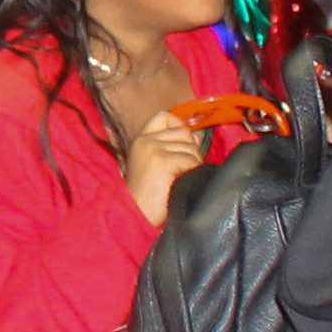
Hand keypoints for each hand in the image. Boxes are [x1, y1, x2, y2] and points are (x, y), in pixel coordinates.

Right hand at [120, 104, 215, 221]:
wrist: (135, 215)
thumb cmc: (149, 195)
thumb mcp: (155, 163)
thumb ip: (172, 145)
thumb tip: (196, 134)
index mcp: (141, 139)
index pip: (165, 116)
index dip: (179, 127)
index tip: (182, 145)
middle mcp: (146, 140)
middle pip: (184, 132)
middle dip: (190, 151)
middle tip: (181, 171)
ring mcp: (153, 148)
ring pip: (191, 148)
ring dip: (193, 164)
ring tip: (179, 179)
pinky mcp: (162, 161)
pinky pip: (191, 161)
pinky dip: (191, 173)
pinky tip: (179, 183)